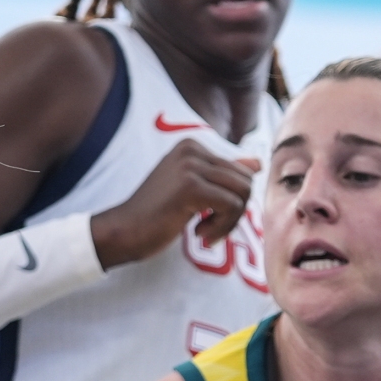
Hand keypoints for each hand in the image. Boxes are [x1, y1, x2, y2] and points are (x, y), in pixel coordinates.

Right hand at [90, 142, 259, 268]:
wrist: (123, 231)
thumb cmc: (154, 215)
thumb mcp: (191, 189)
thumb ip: (222, 174)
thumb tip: (257, 163)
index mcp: (192, 146)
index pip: (239, 171)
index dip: (231, 201)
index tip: (208, 218)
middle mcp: (192, 150)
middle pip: (245, 181)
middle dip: (235, 212)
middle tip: (211, 229)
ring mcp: (191, 167)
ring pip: (242, 193)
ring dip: (229, 222)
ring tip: (205, 233)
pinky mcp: (191, 187)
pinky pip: (232, 207)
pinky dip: (222, 228)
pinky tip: (199, 234)